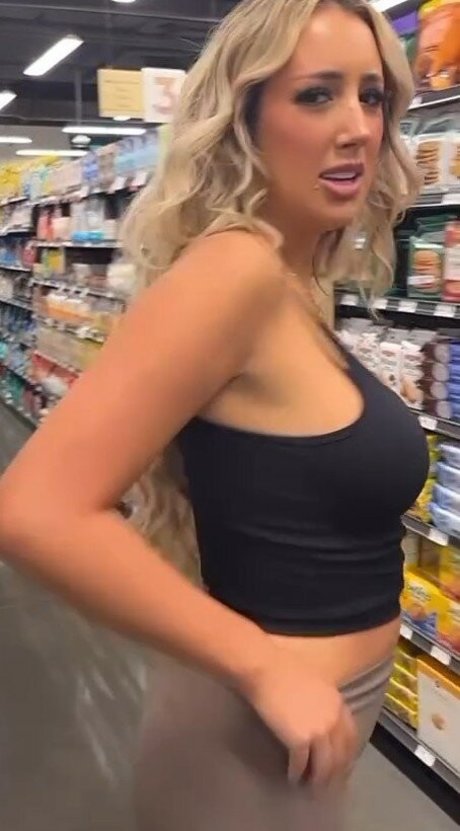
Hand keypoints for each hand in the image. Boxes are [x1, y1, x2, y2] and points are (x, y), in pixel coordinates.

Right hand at [239, 644, 357, 785]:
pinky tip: (293, 778)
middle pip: (340, 756)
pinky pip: (301, 764)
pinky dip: (297, 774)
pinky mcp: (299, 741)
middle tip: (329, 785)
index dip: (347, 755)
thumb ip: (324, 702)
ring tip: (312, 788)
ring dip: (318, 780)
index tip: (342, 766)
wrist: (265, 668)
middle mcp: (333, 721)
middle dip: (336, 774)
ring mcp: (318, 732)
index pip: (352, 738)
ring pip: (324, 765)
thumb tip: (321, 718)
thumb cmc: (285, 669)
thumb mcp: (316, 683)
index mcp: (338, 705)